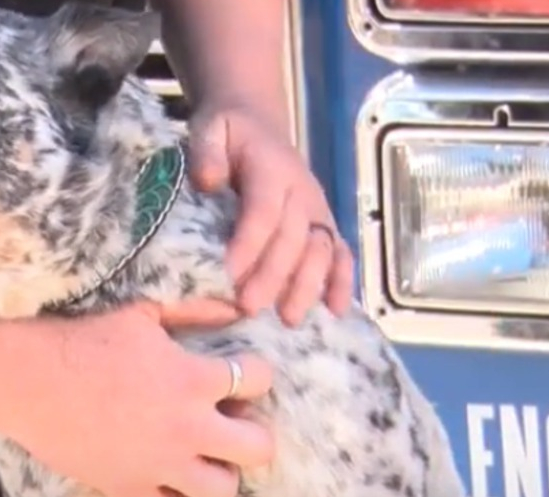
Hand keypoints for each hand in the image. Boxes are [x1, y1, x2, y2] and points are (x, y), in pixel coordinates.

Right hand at [2, 299, 273, 496]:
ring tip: (200, 457)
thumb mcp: (144, 312)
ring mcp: (160, 465)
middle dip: (253, 434)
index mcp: (194, 378)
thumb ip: (194, 311)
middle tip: (230, 423)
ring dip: (218, 473)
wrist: (28, 379)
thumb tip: (234, 309)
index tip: (239, 373)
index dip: (255, 374)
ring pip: (222, 491)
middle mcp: (188, 427)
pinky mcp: (129, 489)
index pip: (259, 380)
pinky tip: (163, 480)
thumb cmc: (84, 338)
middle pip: (258, 449)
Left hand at [187, 101, 354, 324]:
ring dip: (307, 287)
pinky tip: (335, 312)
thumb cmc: (228, 134)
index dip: (248, 244)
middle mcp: (302, 192)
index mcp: (273, 169)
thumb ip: (207, 151)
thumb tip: (209, 180)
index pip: (263, 210)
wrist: (258, 124)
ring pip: (320, 251)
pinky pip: (341, 255)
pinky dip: (341, 282)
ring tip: (289, 320)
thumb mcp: (211, 128)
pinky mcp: (326, 226)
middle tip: (248, 308)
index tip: (228, 275)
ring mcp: (319, 211)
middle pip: (292, 238)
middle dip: (272, 276)